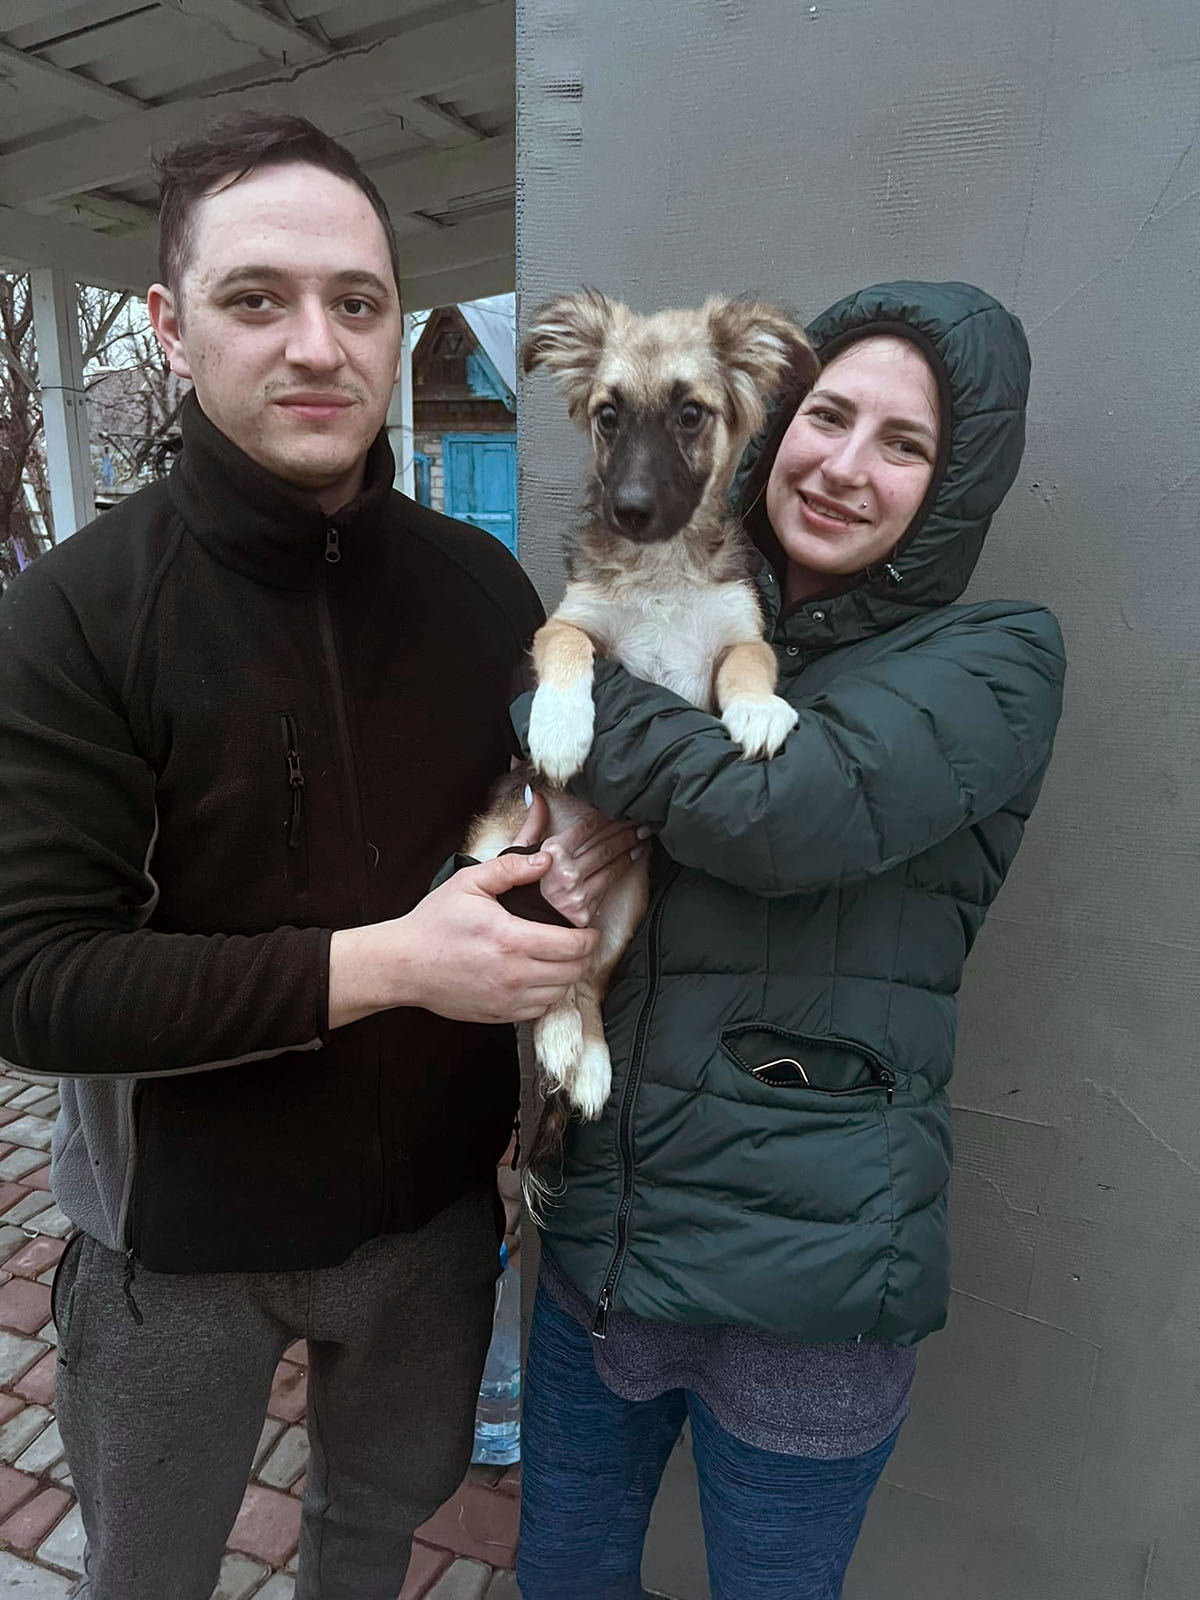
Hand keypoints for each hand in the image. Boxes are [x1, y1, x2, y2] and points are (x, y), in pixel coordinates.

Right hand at [328, 851, 598, 1028]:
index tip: (589, 930)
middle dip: (583, 956)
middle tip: (579, 943)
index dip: (589, 938)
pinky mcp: (498, 1014)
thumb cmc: (435, 923)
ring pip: (559, 994)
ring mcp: (507, 999)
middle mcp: (514, 974)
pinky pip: (539, 1010)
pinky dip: (547, 995)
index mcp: (511, 939)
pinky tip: (538, 978)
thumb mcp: (468, 883)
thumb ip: (510, 868)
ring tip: (560, 959)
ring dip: (566, 976)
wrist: (405, 965)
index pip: (572, 946)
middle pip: (572, 972)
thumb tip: (546, 861)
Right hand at [515, 792, 645, 926]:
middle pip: (604, 845)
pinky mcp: (585, 911)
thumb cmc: (514, 889)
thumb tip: (535, 795)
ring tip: (641, 837)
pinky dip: (624, 868)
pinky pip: (610, 885)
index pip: (586, 828)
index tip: (616, 810)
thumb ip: (532, 823)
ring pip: (612, 865)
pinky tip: (632, 859)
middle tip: (638, 821)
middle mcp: (565, 873)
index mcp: (549, 853)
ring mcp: (577, 893)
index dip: (604, 817)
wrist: (513, 930)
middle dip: (624, 830)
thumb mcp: (516, 852)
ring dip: (630, 848)